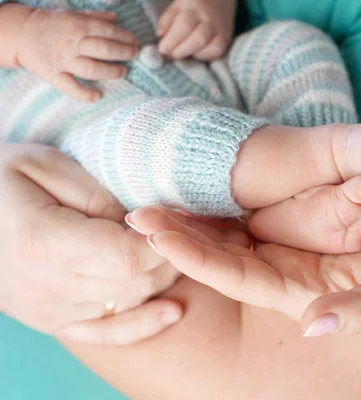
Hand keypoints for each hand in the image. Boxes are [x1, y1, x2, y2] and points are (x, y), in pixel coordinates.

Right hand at [0, 144, 181, 344]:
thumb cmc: (2, 179)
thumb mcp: (44, 164)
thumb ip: (96, 194)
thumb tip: (141, 224)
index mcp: (43, 241)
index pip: (127, 255)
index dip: (162, 240)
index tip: (177, 219)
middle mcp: (47, 286)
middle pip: (135, 282)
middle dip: (171, 257)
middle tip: (185, 231)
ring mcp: (49, 310)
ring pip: (129, 303)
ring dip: (162, 279)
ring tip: (179, 251)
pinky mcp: (53, 320)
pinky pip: (106, 333)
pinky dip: (143, 324)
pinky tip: (172, 311)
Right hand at [17, 9, 138, 101]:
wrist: (21, 33)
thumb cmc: (51, 23)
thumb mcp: (72, 14)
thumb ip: (95, 17)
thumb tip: (116, 19)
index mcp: (78, 26)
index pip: (107, 32)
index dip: (125, 37)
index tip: (136, 42)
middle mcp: (73, 44)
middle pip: (104, 50)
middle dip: (124, 53)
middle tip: (134, 55)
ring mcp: (64, 61)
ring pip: (92, 69)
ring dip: (110, 72)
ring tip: (122, 72)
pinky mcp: (54, 75)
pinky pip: (71, 87)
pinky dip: (85, 94)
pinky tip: (98, 96)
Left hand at [127, 204, 360, 335]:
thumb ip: (357, 312)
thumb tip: (313, 324)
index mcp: (296, 290)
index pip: (233, 275)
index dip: (194, 256)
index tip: (156, 235)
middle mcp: (281, 270)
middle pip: (219, 254)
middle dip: (177, 234)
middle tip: (133, 210)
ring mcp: (286, 246)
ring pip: (227, 233)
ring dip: (190, 215)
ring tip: (152, 195)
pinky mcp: (294, 224)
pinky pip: (248, 214)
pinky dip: (219, 202)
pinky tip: (196, 186)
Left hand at [157, 0, 235, 59]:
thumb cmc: (195, 2)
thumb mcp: (178, 5)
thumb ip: (168, 19)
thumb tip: (160, 36)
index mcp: (195, 5)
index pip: (185, 24)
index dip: (172, 40)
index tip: (162, 50)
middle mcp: (211, 18)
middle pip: (199, 38)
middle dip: (181, 50)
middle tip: (170, 55)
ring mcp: (221, 29)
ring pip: (210, 47)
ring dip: (192, 54)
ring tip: (181, 53)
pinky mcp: (227, 39)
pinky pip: (216, 52)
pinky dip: (204, 56)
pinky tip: (195, 53)